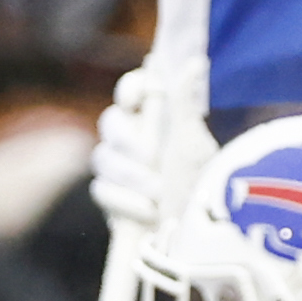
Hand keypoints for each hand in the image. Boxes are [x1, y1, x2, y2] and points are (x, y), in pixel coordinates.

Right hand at [90, 63, 208, 242]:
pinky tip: (146, 209)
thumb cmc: (199, 189)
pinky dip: (123, 199)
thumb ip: (185, 103)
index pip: (133, 91)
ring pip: (103, 158)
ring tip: (157, 192)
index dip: (131, 89)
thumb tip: (196, 60)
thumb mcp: (194, 145)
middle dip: (129, 141)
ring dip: (130, 174)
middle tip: (151, 156)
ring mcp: (121, 171)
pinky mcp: (112, 199)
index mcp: (158, 121)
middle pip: (111, 124)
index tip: (140, 98)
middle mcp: (136, 142)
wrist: (197, 240)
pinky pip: (101, 190)